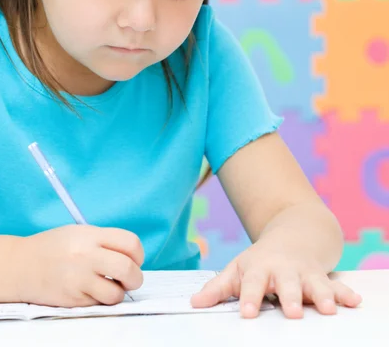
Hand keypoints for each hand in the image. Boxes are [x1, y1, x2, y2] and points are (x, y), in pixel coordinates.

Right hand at [17, 225, 143, 306]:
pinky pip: (99, 304)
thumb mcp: (78, 233)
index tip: (134, 259)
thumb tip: (131, 257)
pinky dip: (100, 300)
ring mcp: (79, 279)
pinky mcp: (73, 299)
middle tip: (130, 279)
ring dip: (117, 292)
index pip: (130, 243)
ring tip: (108, 286)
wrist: (20, 265)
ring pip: (116, 294)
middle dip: (135, 278)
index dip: (138, 254)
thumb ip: (104, 241)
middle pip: (128, 269)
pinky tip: (89, 291)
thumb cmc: (52, 248)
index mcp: (89, 235)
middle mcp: (85, 256)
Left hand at [190, 240, 362, 318]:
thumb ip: (218, 288)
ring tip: (327, 309)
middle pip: (286, 284)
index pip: (252, 284)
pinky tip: (354, 301)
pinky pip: (336, 285)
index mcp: (259, 269)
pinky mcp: (322, 277)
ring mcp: (304, 273)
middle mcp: (283, 270)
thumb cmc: (260, 260)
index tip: (247, 313)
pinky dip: (344, 293)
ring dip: (321, 295)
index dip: (249, 298)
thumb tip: (194, 303)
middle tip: (291, 313)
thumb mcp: (238, 270)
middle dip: (289, 297)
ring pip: (314, 284)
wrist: (292, 234)